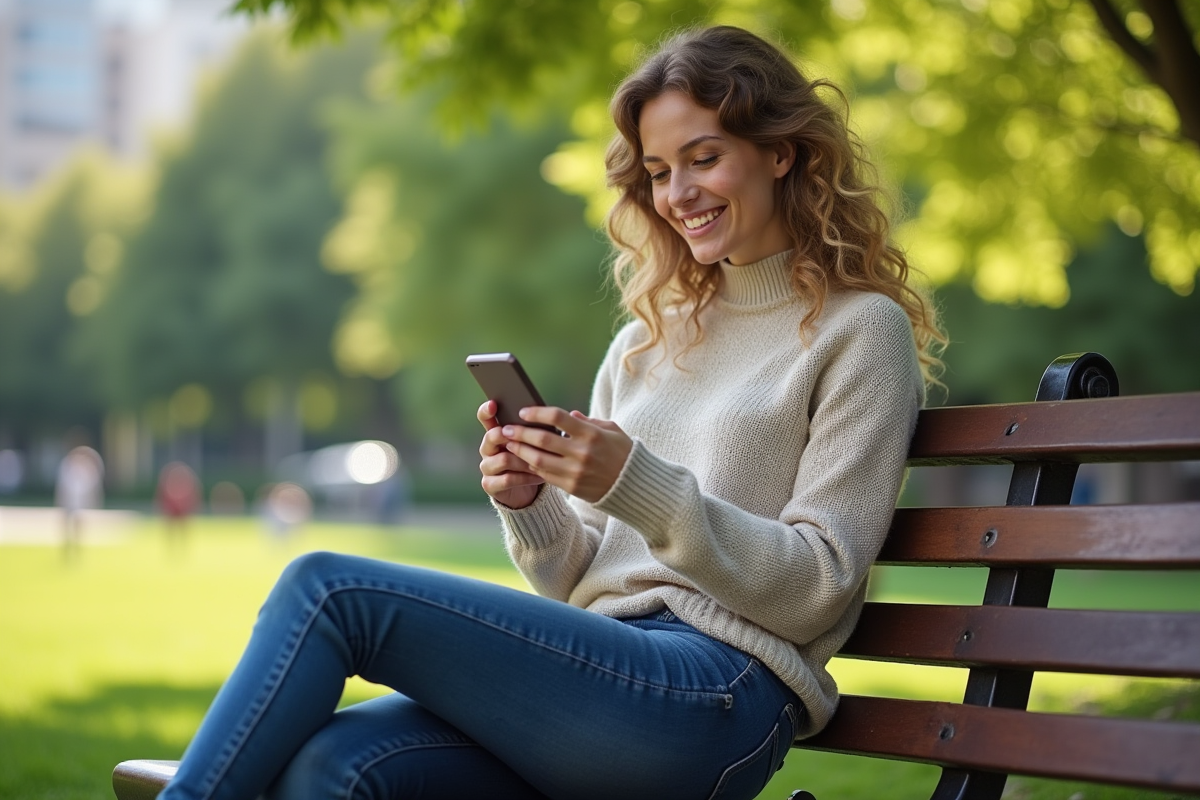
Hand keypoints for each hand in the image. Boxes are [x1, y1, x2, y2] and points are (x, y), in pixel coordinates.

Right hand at [478, 400, 543, 508]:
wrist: (525, 491)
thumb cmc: (530, 461)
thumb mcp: (533, 444)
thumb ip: (532, 431)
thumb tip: (544, 418)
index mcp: (495, 434)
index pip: (485, 418)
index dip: (486, 411)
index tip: (493, 404)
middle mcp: (487, 449)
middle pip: (491, 436)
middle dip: (509, 436)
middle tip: (524, 437)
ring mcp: (487, 467)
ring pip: (503, 459)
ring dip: (524, 460)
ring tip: (542, 461)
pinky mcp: (490, 484)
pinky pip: (507, 479)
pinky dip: (525, 477)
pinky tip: (539, 476)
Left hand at [499, 407, 632, 502]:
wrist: (634, 485)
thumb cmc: (623, 452)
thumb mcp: (611, 430)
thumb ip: (589, 421)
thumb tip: (570, 414)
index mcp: (591, 434)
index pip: (557, 418)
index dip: (536, 413)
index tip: (523, 412)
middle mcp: (582, 452)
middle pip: (542, 440)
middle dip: (520, 433)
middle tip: (505, 429)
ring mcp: (576, 471)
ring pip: (538, 460)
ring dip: (520, 451)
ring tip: (509, 445)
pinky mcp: (572, 487)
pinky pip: (545, 475)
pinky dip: (532, 467)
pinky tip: (524, 460)